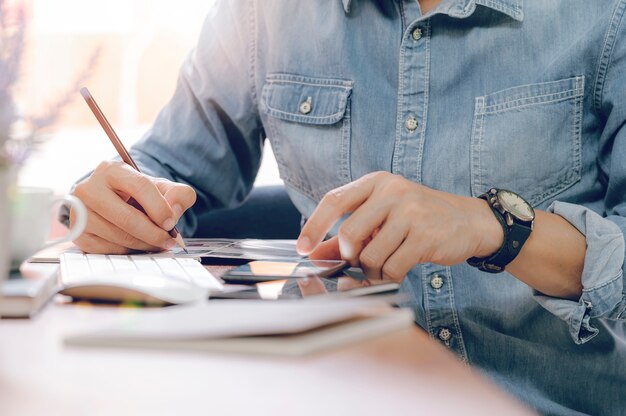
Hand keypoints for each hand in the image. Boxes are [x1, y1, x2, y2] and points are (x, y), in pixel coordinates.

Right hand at [70, 160, 195, 253]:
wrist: (114, 201)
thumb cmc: (139, 195)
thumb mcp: (163, 188)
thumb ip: (179, 195)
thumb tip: (173, 212)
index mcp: (112, 170)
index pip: (140, 187)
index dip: (159, 208)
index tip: (171, 223)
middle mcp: (89, 188)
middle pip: (127, 218)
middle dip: (153, 233)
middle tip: (168, 240)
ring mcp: (80, 212)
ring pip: (119, 236)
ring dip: (144, 244)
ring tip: (157, 243)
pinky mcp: (79, 234)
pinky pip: (110, 249)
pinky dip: (129, 251)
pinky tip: (138, 245)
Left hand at [296, 172, 502, 281]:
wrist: (468, 222)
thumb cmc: (419, 218)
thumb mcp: (383, 217)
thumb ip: (349, 234)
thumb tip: (315, 255)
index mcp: (377, 182)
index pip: (334, 201)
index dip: (314, 226)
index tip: (303, 248)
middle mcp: (392, 192)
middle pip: (349, 234)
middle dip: (349, 257)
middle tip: (359, 262)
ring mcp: (410, 213)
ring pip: (370, 255)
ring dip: (372, 269)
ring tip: (384, 264)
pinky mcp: (424, 236)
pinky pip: (391, 267)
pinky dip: (388, 276)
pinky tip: (396, 270)